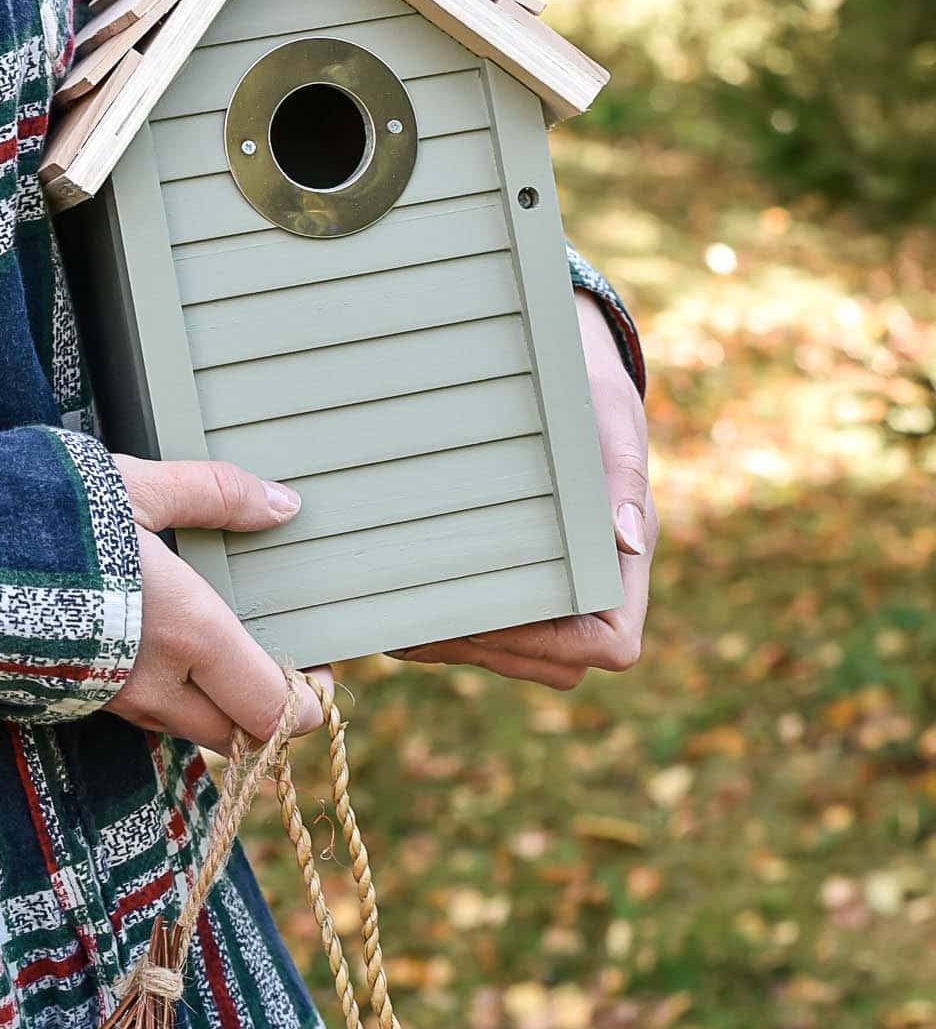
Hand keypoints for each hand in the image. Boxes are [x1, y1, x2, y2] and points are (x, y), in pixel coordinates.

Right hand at [103, 456, 326, 751]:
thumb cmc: (44, 518)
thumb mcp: (135, 488)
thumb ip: (214, 494)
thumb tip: (282, 504)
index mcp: (190, 634)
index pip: (276, 711)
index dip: (308, 705)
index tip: (315, 669)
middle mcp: (158, 684)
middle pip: (240, 738)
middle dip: (266, 713)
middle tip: (276, 665)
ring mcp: (114, 702)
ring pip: (192, 731)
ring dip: (217, 707)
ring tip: (219, 653)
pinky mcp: (77, 702)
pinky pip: (146, 717)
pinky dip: (170, 698)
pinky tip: (158, 648)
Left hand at [392, 292, 657, 688]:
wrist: (562, 367)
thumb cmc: (589, 390)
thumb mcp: (607, 421)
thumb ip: (620, 478)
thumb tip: (629, 538)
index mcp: (624, 561)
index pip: (610, 643)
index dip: (556, 645)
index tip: (498, 616)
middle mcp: (594, 587)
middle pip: (557, 662)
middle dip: (493, 650)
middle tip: (427, 627)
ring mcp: (555, 590)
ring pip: (518, 655)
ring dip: (463, 646)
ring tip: (403, 627)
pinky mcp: (518, 582)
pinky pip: (489, 630)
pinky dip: (447, 629)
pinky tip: (400, 613)